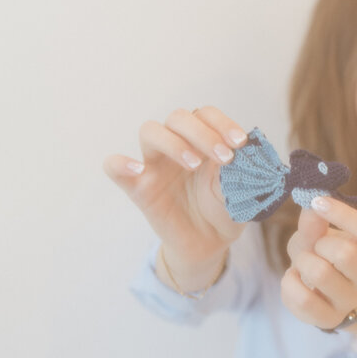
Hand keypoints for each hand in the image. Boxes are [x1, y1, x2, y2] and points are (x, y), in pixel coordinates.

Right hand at [102, 106, 248, 265]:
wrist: (210, 242)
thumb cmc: (225, 209)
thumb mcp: (240, 191)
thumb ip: (239, 172)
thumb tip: (242, 157)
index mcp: (202, 139)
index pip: (206, 114)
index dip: (222, 123)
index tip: (240, 143)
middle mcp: (178, 145)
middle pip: (178, 117)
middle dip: (203, 133)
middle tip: (225, 158)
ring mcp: (155, 164)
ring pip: (150, 131)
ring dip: (174, 142)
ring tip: (195, 164)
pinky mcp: (138, 188)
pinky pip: (113, 167)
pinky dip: (120, 163)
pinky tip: (138, 170)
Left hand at [282, 199, 356, 330]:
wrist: (327, 292)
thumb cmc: (327, 253)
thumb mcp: (322, 233)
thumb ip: (315, 221)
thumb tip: (310, 204)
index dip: (343, 214)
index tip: (318, 202)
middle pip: (346, 254)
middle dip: (320, 243)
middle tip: (316, 246)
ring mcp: (351, 302)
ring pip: (320, 274)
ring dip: (303, 261)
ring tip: (304, 262)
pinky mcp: (329, 320)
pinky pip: (302, 299)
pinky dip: (289, 282)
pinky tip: (294, 278)